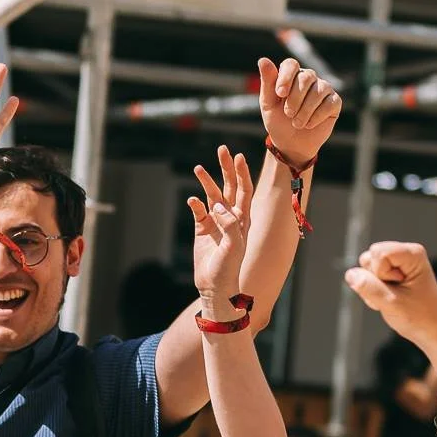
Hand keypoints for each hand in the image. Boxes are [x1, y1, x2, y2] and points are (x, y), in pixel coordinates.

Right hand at [187, 146, 253, 309]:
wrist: (215, 286)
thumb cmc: (229, 268)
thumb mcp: (234, 246)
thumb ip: (229, 225)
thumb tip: (218, 206)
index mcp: (243, 219)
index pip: (244, 190)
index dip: (242, 173)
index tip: (238, 157)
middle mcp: (230, 217)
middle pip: (229, 187)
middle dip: (226, 168)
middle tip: (222, 150)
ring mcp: (216, 222)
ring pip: (212, 196)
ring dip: (206, 182)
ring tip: (198, 168)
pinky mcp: (202, 229)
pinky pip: (198, 211)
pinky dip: (195, 204)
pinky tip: (192, 200)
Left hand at [257, 57, 342, 166]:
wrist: (291, 144)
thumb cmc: (278, 121)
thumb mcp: (268, 103)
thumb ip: (267, 82)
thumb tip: (263, 60)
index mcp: (291, 75)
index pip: (291, 64)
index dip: (286, 77)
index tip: (280, 93)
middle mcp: (309, 78)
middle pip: (306, 77)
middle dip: (295, 99)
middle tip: (288, 114)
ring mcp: (323, 88)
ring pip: (319, 90)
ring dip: (305, 110)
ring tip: (297, 123)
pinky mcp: (334, 102)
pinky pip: (329, 103)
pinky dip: (317, 116)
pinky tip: (309, 125)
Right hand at [344, 240, 436, 341]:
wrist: (432, 329)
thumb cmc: (419, 316)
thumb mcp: (392, 304)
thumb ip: (369, 287)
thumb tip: (350, 274)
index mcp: (412, 254)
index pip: (378, 253)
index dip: (381, 273)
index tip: (399, 288)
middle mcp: (404, 253)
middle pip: (368, 257)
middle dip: (374, 280)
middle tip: (394, 295)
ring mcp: (396, 263)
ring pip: (365, 267)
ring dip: (372, 287)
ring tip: (390, 299)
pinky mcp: (389, 272)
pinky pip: (366, 277)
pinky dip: (372, 292)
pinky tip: (388, 300)